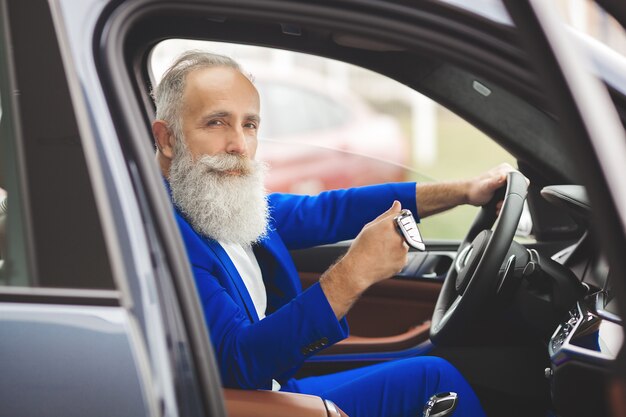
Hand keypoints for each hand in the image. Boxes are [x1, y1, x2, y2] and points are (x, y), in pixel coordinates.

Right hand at [319, 201, 408, 318]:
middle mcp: (399, 236)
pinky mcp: (403, 262)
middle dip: (397, 233)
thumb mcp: (370, 227)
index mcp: (390, 224)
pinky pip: (402, 256)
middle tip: (381, 241)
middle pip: (405, 230)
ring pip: (404, 243)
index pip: (403, 215)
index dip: (397, 220)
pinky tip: (382, 258)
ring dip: (396, 245)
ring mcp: (403, 250)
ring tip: (380, 251)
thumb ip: (387, 215)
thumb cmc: (361, 247)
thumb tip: (397, 204)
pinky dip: (395, 256)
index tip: (392, 225)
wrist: (358, 270)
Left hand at [465, 163, 521, 206]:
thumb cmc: (474, 190)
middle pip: (519, 188)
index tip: (505, 198)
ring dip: (507, 202)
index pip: (521, 180)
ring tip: (497, 205)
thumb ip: (495, 182)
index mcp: (505, 170)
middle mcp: (507, 173)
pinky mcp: (503, 187)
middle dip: (510, 199)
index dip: (516, 191)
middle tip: (499, 203)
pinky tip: (497, 206)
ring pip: (514, 194)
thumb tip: (503, 177)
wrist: (468, 194)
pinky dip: (504, 202)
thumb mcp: (486, 187)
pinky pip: (509, 196)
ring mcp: (505, 180)